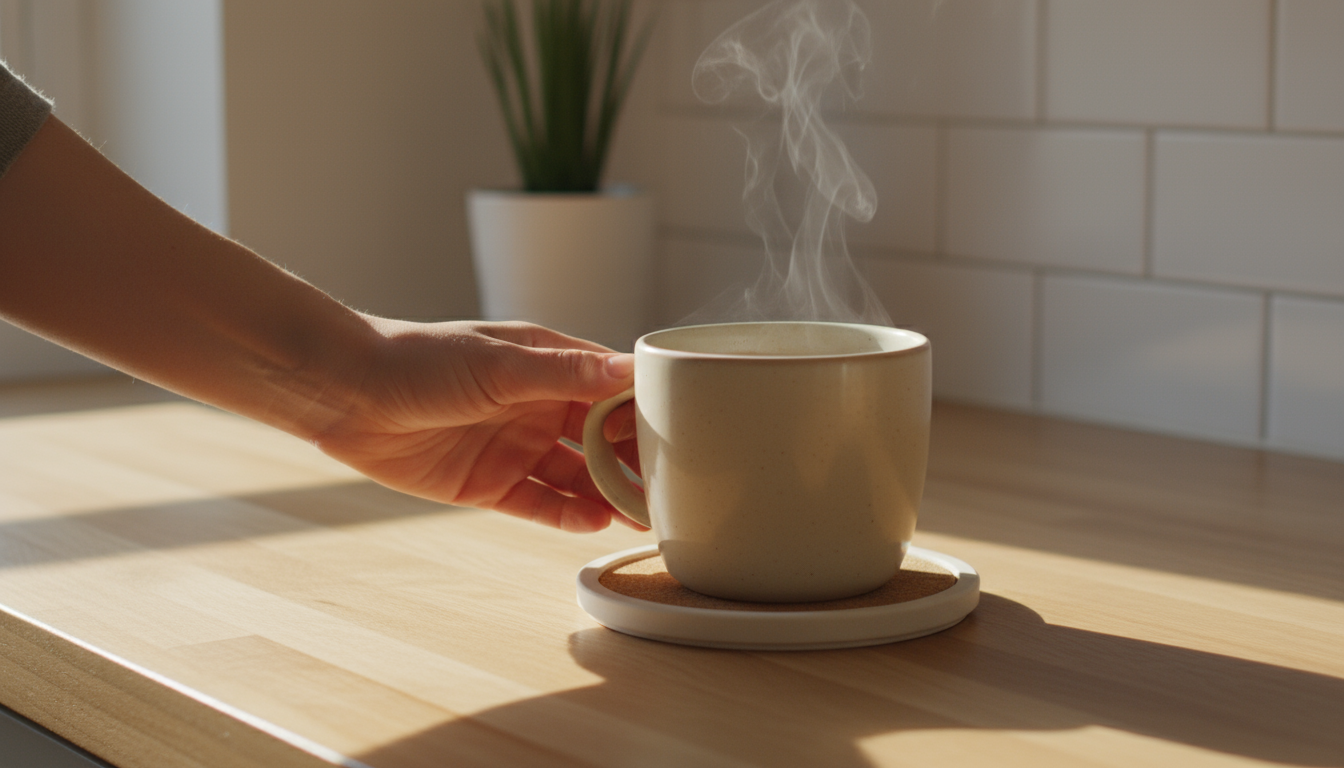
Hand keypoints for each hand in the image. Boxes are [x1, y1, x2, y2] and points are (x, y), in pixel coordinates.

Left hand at [311, 319, 645, 532]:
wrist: (347, 394)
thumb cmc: (419, 360)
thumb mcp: (500, 363)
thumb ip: (566, 373)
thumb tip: (630, 368)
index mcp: (547, 366)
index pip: (611, 387)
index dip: (644, 408)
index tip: (681, 427)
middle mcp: (537, 407)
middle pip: (601, 438)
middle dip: (634, 459)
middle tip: (672, 483)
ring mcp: (515, 447)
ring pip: (576, 477)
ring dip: (608, 494)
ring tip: (643, 514)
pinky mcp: (489, 485)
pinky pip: (539, 504)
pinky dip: (566, 515)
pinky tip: (594, 522)